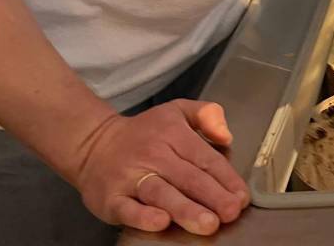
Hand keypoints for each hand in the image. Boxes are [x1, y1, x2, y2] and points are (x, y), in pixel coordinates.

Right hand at [69, 100, 250, 235]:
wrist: (92, 144)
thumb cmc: (143, 133)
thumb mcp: (177, 110)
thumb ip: (207, 114)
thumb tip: (226, 136)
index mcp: (173, 134)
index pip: (206, 158)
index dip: (226, 178)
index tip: (241, 196)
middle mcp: (153, 155)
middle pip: (188, 178)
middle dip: (213, 197)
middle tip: (230, 212)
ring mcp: (131, 177)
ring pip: (162, 194)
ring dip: (186, 209)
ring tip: (207, 223)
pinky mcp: (111, 198)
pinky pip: (128, 208)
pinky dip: (143, 216)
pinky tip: (161, 222)